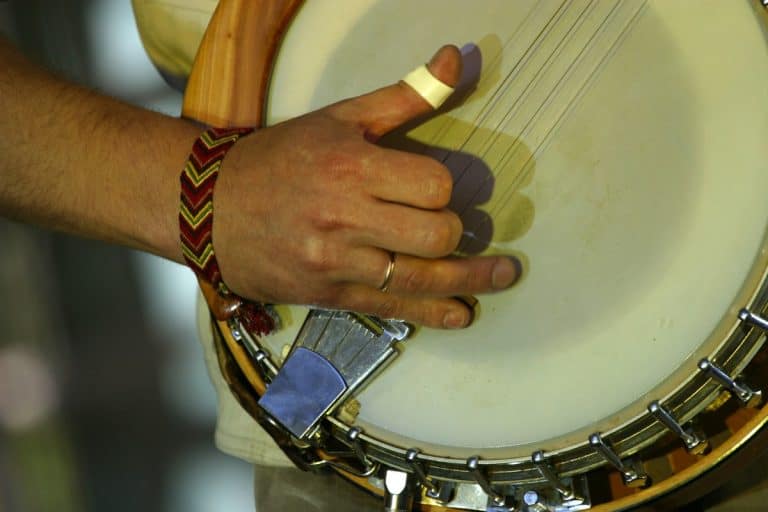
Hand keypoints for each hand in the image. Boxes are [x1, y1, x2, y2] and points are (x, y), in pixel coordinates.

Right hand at [212, 46, 520, 328]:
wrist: (210, 208)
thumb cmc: (279, 159)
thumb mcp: (339, 118)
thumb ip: (405, 95)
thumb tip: (457, 59)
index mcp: (350, 166)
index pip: (433, 185)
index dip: (443, 189)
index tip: (431, 189)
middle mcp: (344, 217)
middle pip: (434, 235)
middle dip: (454, 233)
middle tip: (453, 229)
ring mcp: (335, 261)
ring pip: (420, 278)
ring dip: (470, 280)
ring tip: (503, 276)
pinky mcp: (328, 294)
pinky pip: (390, 308)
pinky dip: (433, 313)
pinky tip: (462, 314)